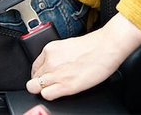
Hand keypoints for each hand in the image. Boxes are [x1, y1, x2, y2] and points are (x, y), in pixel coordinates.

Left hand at [26, 13, 140, 100]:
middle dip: (40, 82)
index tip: (44, 76)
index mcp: (49, 49)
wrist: (107, 47)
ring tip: (56, 87)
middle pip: (33, 78)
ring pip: (35, 87)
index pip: (34, 66)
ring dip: (43, 89)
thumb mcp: (67, 45)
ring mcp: (56, 74)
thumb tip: (52, 65)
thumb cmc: (93, 46)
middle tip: (50, 83)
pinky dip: (50, 95)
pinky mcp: (65, 85)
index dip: (39, 73)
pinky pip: (46, 95)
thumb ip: (56, 55)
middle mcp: (50, 61)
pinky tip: (59, 91)